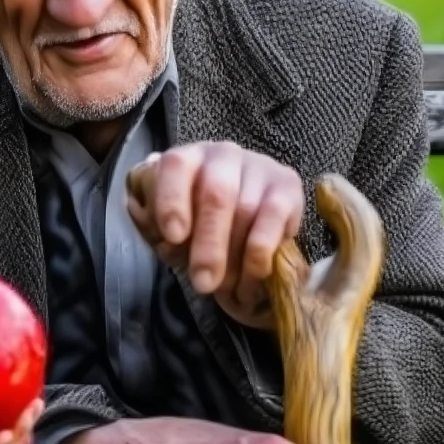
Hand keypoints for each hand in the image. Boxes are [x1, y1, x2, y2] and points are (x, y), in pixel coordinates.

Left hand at [126, 142, 303, 328]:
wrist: (246, 219)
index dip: (172, 200)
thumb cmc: (197, 221)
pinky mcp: (286, 184)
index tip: (174, 237)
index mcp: (186, 159)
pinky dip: (261, 252)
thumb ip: (157, 230)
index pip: (175, 167)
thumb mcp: (168, 226)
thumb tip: (166, 243)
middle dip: (209, 245)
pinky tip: (253, 273)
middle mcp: (222, 155)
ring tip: (227, 288)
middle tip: (203, 283)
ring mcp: (258, 166)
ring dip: (235, 258)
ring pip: (246, 211)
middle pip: (216, 195)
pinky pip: (274, 219)